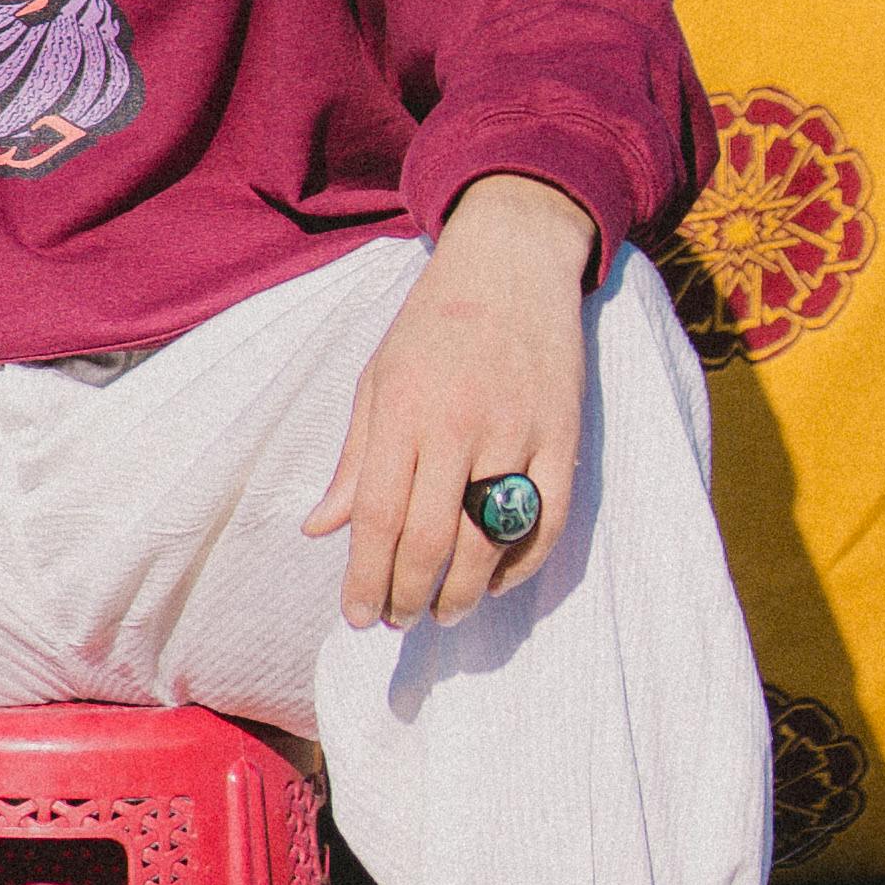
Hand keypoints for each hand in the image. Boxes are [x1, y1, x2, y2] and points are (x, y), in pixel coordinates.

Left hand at [305, 172, 593, 626]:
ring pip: (489, 540)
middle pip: (431, 540)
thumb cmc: (433, 323)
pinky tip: (496, 583)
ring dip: (462, 593)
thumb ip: (354, 460)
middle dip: (409, 596)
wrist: (512, 263)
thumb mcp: (377, 378)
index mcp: (404, 409)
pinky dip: (522, 566)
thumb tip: (321, 529)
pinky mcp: (563, 435)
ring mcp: (517, 431)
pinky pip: (547, 522)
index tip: (359, 616)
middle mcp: (459, 423)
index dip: (366, 578)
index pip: (380, 517)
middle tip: (399, 621)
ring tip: (441, 612)